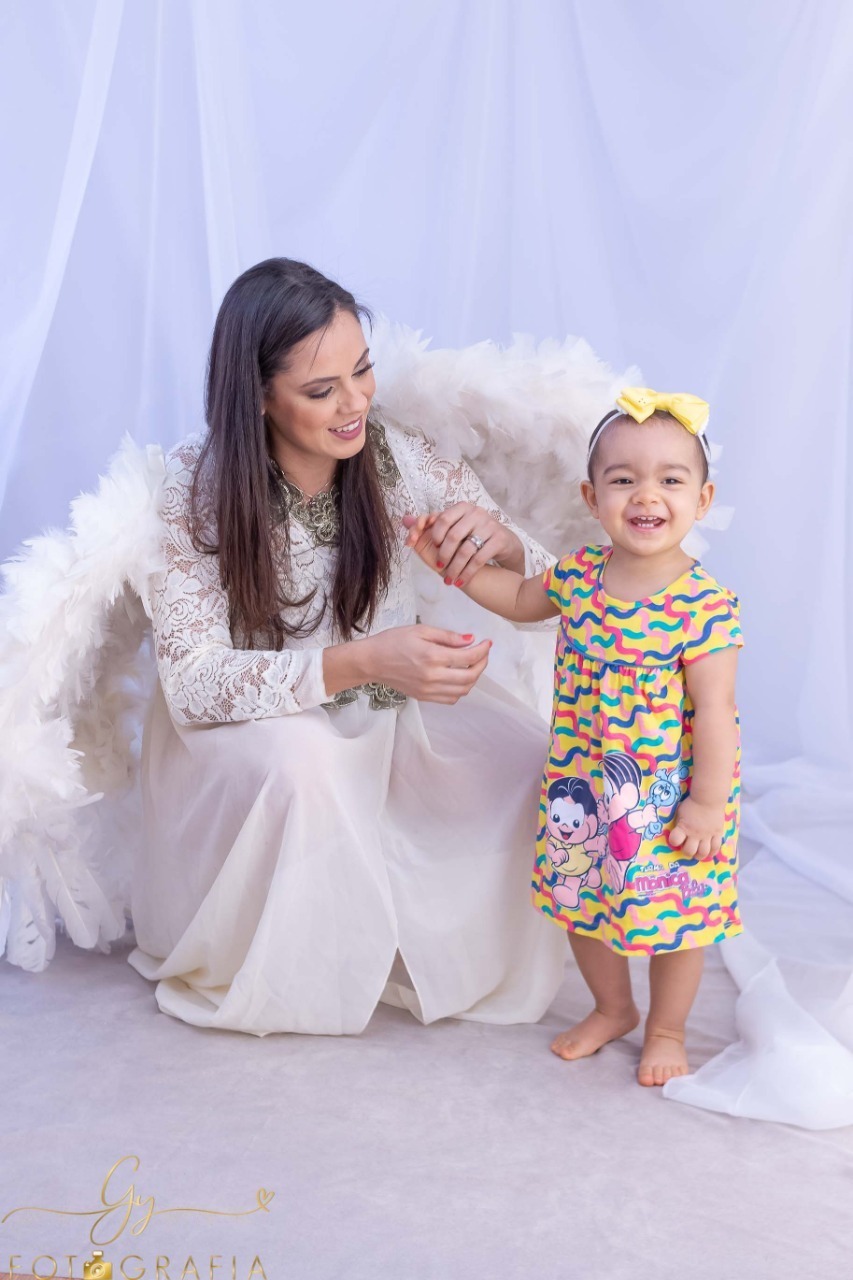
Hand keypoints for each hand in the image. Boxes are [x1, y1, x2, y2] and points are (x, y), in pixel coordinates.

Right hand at [360, 624, 491, 703]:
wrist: (371, 661)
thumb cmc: (393, 642)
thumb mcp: (420, 630)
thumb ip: (447, 636)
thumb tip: (470, 640)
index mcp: (432, 656)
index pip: (468, 657)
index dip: (483, 650)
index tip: (487, 642)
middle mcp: (433, 676)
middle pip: (470, 677)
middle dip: (482, 664)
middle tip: (483, 654)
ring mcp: (429, 690)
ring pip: (463, 690)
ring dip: (473, 678)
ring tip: (472, 665)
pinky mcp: (424, 697)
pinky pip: (451, 699)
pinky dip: (461, 690)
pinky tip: (458, 677)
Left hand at [403, 503, 524, 586]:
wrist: (504, 542)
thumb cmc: (473, 535)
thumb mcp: (453, 528)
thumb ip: (429, 525)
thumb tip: (404, 520)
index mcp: (462, 508)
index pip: (443, 519)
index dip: (433, 534)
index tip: (431, 547)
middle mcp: (477, 513)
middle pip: (454, 536)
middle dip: (444, 555)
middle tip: (439, 568)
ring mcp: (490, 526)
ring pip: (466, 549)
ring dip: (455, 567)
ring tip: (449, 579)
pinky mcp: (499, 539)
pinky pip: (479, 559)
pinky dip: (468, 573)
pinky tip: (461, 581)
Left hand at [668, 797, 725, 858]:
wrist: (708, 799)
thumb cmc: (691, 804)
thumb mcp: (680, 812)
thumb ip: (679, 823)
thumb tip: (677, 831)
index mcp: (684, 827)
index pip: (675, 840)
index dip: (673, 841)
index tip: (675, 840)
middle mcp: (695, 834)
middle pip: (690, 851)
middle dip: (687, 852)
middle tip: (688, 849)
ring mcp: (707, 835)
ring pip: (704, 852)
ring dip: (700, 855)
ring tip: (698, 854)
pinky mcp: (717, 833)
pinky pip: (716, 847)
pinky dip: (712, 852)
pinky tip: (710, 852)